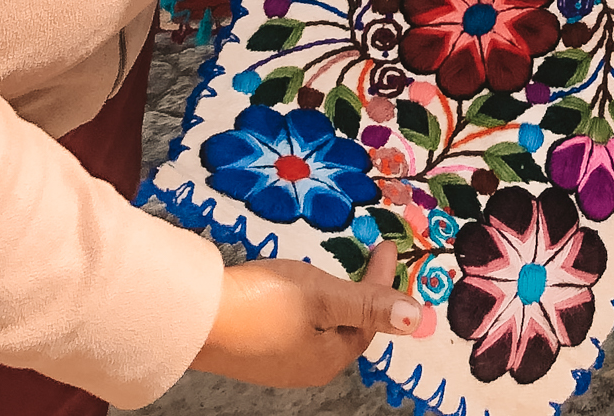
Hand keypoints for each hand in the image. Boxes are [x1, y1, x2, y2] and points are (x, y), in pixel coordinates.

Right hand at [190, 238, 419, 388]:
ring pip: (322, 327)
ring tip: (339, 268)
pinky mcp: (257, 351)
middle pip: (348, 326)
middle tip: (371, 253)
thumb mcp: (324, 296)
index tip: (386, 245)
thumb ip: (369, 304)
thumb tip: (418, 318)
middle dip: (363, 292)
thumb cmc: (265, 303)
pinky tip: (300, 289)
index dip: (382, 284)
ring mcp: (279, 362)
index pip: (370, 321)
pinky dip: (311, 306)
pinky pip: (298, 328)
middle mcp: (307, 368)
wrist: (196, 318)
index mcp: (329, 359)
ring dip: (337, 298)